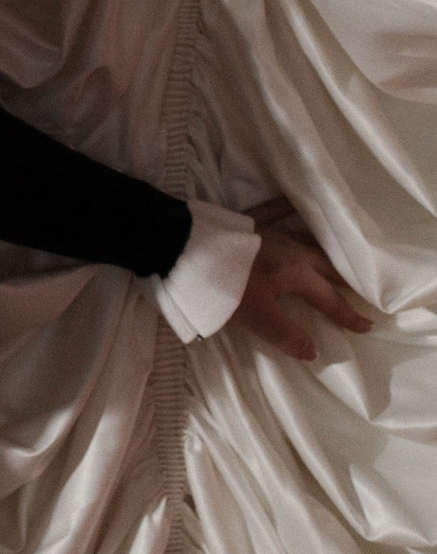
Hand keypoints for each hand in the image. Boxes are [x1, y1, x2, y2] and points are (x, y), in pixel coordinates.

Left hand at [233, 199, 371, 363]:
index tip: (367, 325)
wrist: (185, 248)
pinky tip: (292, 202)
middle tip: (362, 287)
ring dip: (324, 251)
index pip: (327, 299)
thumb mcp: (257, 317)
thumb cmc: (224, 286)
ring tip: (337, 256)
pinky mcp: (247, 222)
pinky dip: (285, 208)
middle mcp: (290, 250)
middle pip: (324, 266)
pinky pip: (273, 211)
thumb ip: (286, 334)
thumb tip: (315, 351)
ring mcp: (270, 232)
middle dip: (344, 279)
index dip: (346, 315)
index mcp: (295, 274)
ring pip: (306, 240)